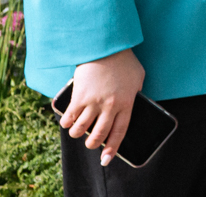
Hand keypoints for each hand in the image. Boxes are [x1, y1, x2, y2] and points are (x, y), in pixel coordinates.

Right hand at [60, 48, 144, 165]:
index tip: (105, 160)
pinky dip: (66, 123)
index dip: (112, 148)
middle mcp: (110, 106)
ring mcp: (93, 102)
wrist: (105, 46)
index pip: (120, 132)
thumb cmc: (124, 60)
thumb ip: (136, 91)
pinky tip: (67, 122)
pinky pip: (70, 118)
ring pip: (81, 129)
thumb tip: (134, 100)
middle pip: (99, 135)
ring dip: (77, 134)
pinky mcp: (79, 97)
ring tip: (76, 132)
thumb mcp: (138, 76)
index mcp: (126, 103)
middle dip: (92, 144)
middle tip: (90, 144)